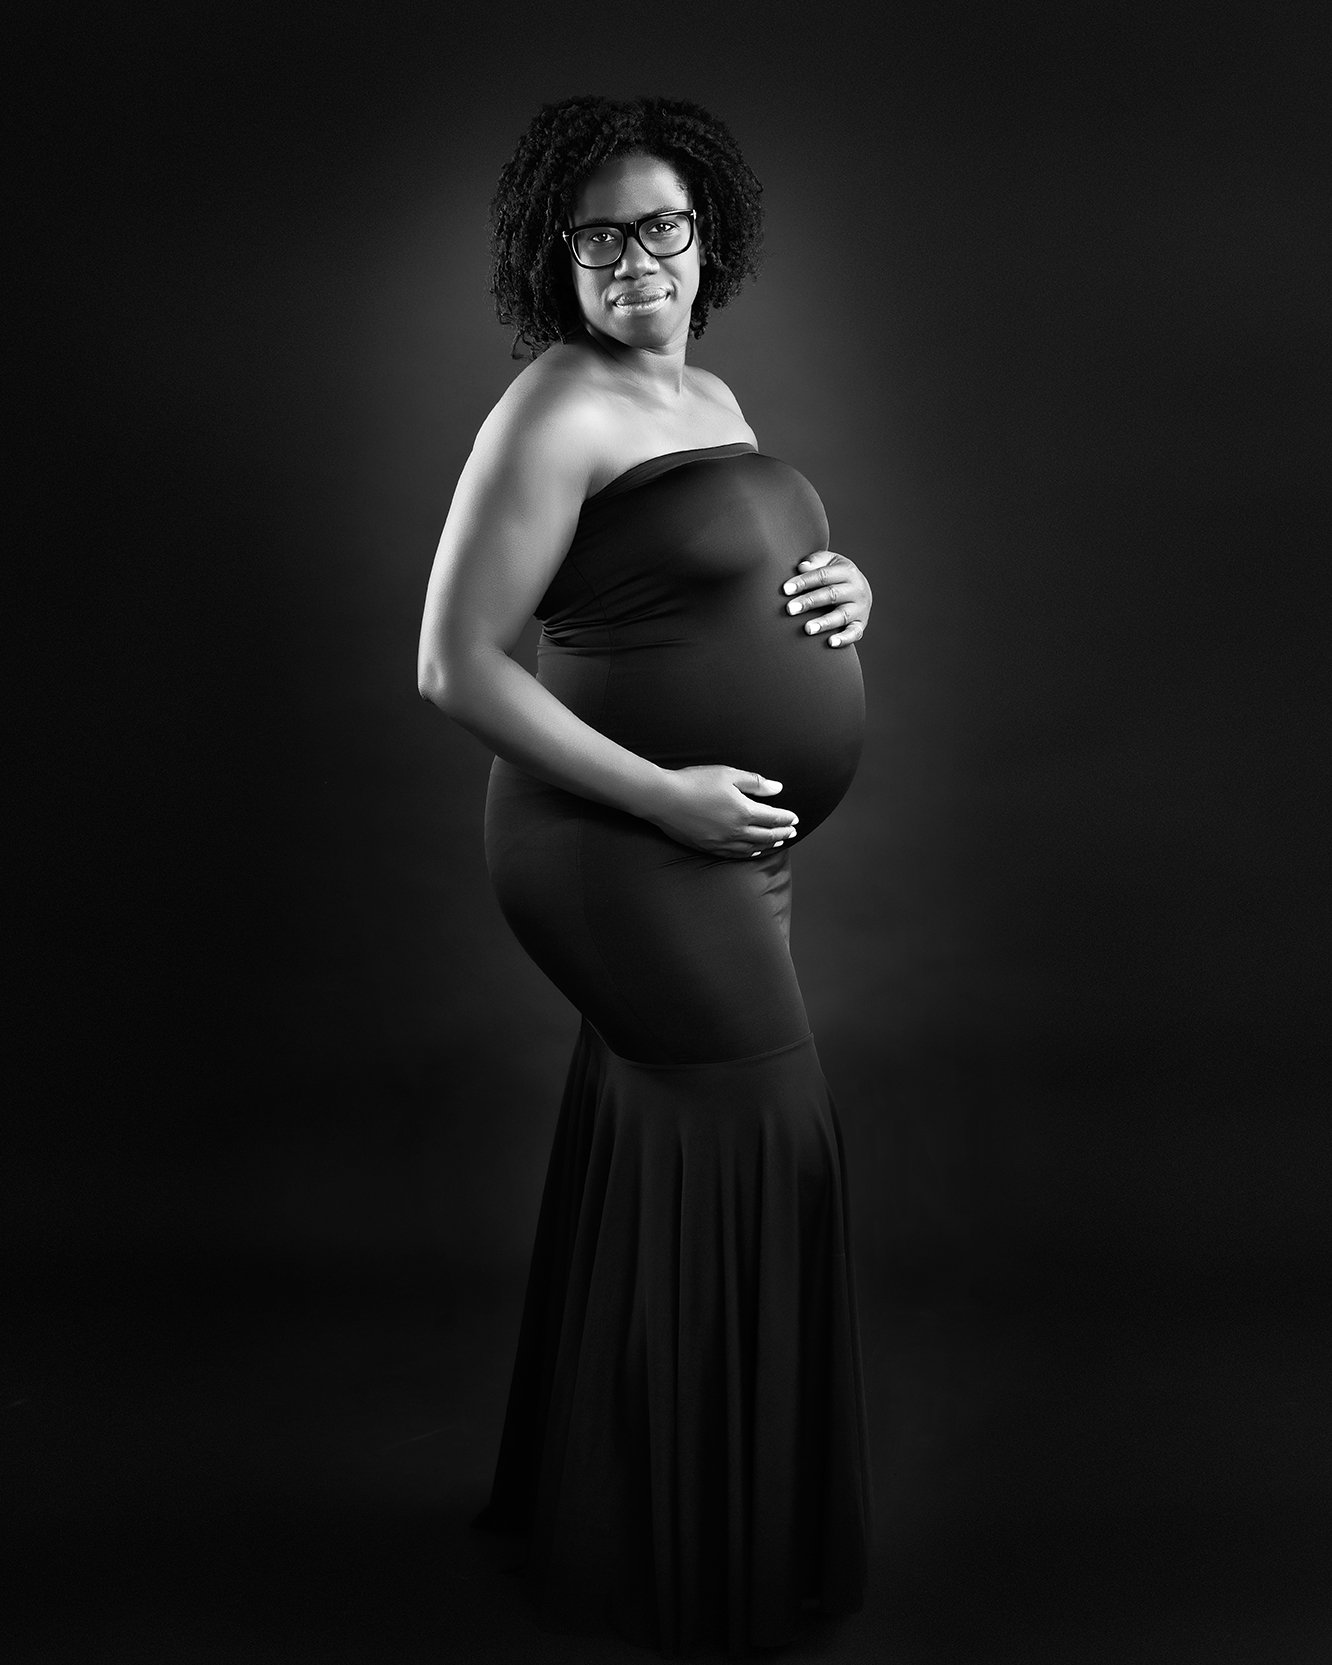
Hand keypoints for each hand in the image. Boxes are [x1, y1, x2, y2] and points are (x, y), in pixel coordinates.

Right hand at [646, 765, 799, 858]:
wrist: (664, 798)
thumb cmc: (695, 782)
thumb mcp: (728, 774)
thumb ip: (755, 783)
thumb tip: (777, 788)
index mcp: (744, 811)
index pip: (773, 818)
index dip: (786, 818)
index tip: (795, 818)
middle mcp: (736, 831)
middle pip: (766, 835)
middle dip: (782, 833)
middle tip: (792, 832)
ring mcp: (722, 842)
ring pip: (752, 848)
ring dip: (768, 844)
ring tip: (777, 842)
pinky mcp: (709, 847)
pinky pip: (735, 854)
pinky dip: (749, 853)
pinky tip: (753, 851)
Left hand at [782, 550, 871, 646]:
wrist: (860, 589)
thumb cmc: (835, 576)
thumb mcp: (829, 562)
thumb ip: (815, 561)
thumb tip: (802, 566)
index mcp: (847, 571)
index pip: (823, 575)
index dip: (804, 581)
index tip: (786, 589)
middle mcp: (856, 589)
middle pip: (831, 594)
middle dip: (809, 602)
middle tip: (790, 609)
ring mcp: (860, 608)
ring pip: (842, 615)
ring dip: (824, 622)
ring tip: (807, 629)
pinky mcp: (861, 624)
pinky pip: (854, 633)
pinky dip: (844, 638)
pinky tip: (831, 643)